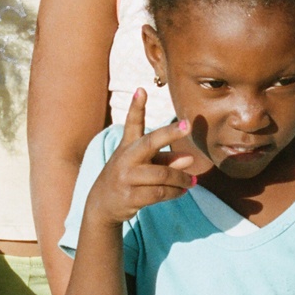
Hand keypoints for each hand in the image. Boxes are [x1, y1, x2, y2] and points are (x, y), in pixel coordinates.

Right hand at [83, 89, 195, 227]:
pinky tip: (182, 191)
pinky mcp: (130, 197)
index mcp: (127, 145)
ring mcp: (126, 177)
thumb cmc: (128, 177)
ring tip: (191, 182)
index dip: (137, 106)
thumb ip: (166, 159)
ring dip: (181, 179)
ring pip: (163, 175)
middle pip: (150, 143)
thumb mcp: (143, 164)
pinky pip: (160, 193)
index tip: (142, 90)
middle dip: (169, 133)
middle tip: (188, 125)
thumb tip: (190, 159)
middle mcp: (125, 158)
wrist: (102, 204)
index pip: (132, 123)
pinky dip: (175, 192)